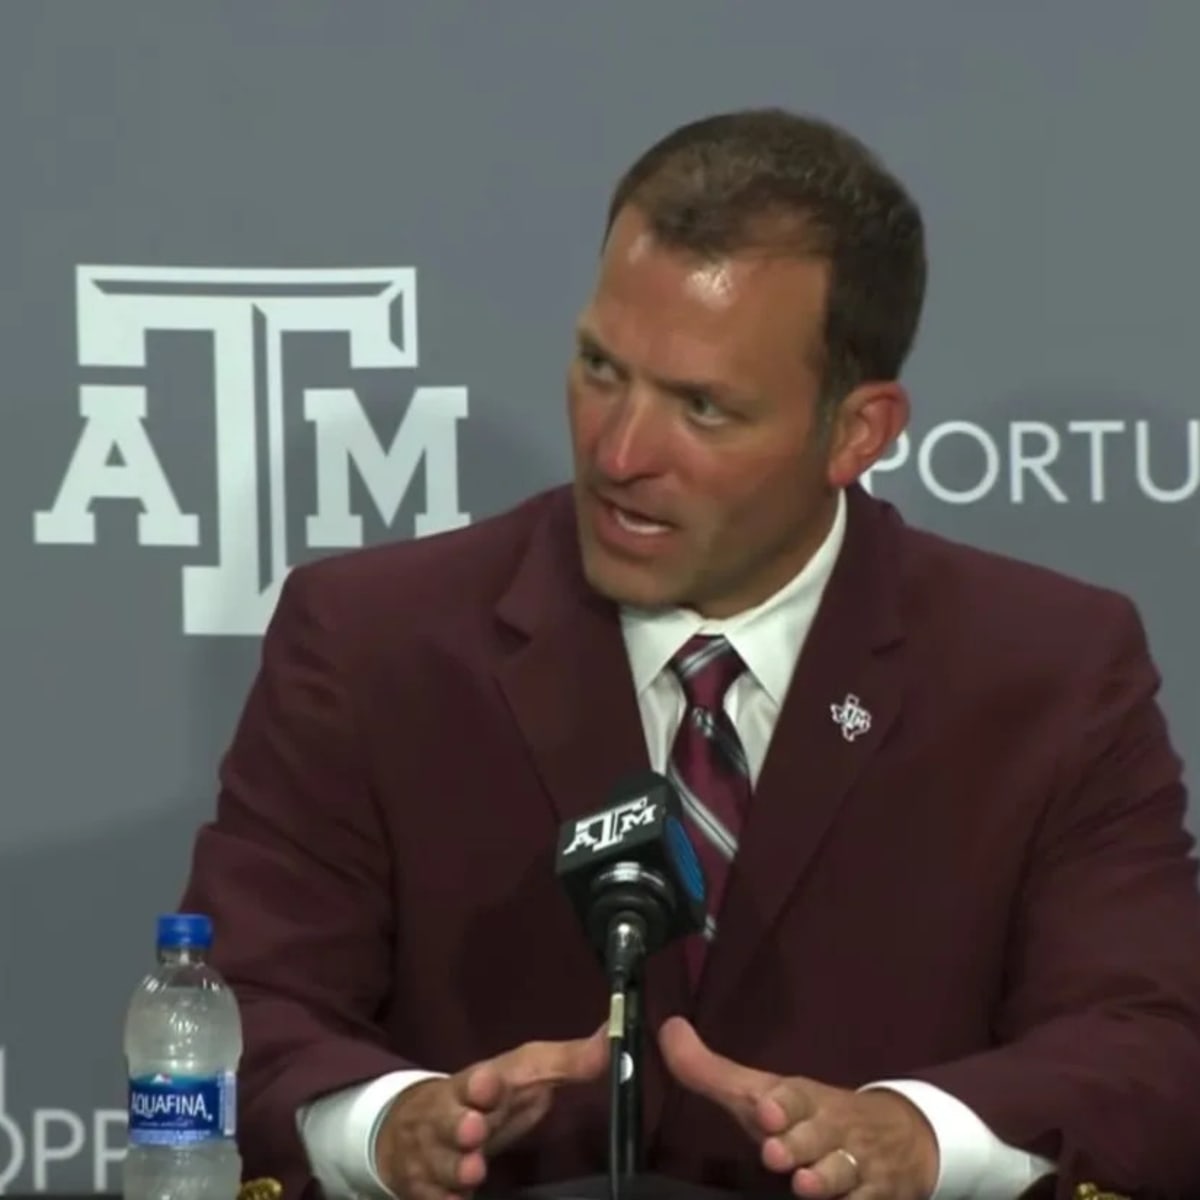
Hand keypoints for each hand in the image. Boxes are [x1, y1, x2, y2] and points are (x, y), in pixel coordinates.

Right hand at [374, 1025, 608, 1199]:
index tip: (489, 1084)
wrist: (415, 1126)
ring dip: (456, 1168)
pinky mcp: (425, 1189)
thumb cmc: (486, 1098)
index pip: (476, 1080)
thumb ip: (568, 1062)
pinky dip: (442, 1199)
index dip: (482, 1085)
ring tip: (473, 1171)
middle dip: (460, 1125)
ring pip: (441, 1163)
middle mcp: (448, 1117)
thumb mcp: (524, 1075)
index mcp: (475, 1085)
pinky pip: (431, 1197)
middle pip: (449, 1120)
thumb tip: (612, 1036)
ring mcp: (433, 1154)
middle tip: (473, 1129)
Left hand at [659, 1017, 937, 1198]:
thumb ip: (712, 1072)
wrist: (899, 1136)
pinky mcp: (877, 1196)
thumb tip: (669, 1030)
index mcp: (805, 1100)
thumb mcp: (767, 1093)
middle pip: (818, 1136)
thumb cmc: (809, 1116)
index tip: (765, 1109)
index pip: (795, 1096)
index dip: (782, 1103)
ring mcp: (857, 1164)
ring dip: (825, 1178)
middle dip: (798, 1143)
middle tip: (774, 1151)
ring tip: (804, 1183)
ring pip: (844, 1172)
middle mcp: (832, 1129)